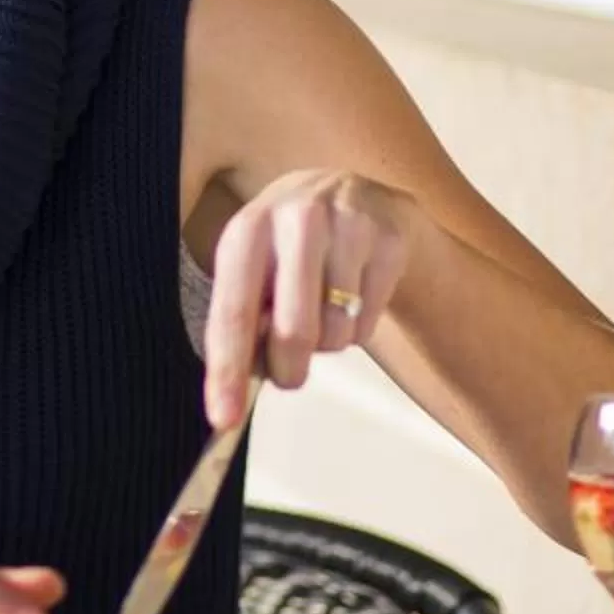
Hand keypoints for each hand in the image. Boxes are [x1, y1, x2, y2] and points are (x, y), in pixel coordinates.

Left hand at [203, 170, 418, 426]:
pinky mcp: (389, 240)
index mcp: (246, 230)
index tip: (223, 418)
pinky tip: (352, 293)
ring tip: (323, 309)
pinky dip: (358, 326)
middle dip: (288, 370)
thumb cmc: (288, 248)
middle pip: (293, 332)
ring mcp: (348, 225)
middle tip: (288, 374)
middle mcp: (296, 219)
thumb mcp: (253, 268)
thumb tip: (232, 391)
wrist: (352, 194)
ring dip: (328, 343)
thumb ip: (242, 322)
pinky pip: (370, 321)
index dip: (226, 371)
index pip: (232, 313)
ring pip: (336, 333)